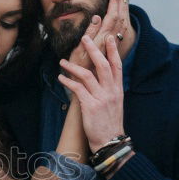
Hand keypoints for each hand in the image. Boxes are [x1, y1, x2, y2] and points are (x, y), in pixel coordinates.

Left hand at [57, 33, 124, 150]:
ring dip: (73, 66)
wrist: (110, 142)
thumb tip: (100, 77)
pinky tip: (61, 77)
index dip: (113, 51)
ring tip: (62, 61)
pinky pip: (77, 89)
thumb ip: (109, 89)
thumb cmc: (110, 123)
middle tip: (84, 39)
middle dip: (93, 50)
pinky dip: (68, 81)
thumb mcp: (115, 103)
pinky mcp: (90, 106)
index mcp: (118, 89)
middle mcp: (111, 91)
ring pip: (87, 75)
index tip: (110, 38)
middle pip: (103, 65)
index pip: (117, 65)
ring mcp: (101, 98)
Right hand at [66, 0, 129, 72]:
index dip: (115, 2)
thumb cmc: (77, 70)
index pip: (112, 17)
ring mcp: (111, 46)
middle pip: (119, 18)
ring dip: (122, 9)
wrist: (84, 89)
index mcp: (102, 40)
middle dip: (121, 2)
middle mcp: (109, 42)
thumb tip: (98, 17)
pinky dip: (121, 20)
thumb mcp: (79, 51)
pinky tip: (121, 15)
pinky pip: (120, 31)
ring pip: (121, 24)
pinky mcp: (110, 50)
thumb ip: (89, 34)